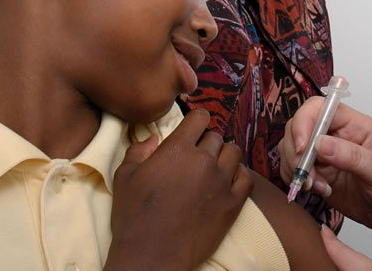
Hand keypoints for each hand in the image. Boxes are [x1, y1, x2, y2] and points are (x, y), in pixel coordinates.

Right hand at [106, 109, 252, 268]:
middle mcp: (204, 160)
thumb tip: (154, 139)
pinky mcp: (233, 204)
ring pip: (234, 154)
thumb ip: (139, 150)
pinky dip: (239, 174)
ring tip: (214, 165)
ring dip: (225, 155)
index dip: (198, 119)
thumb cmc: (134, 216)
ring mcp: (222, 182)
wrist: (153, 254)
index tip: (195, 126)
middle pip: (216, 137)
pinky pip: (246, 178)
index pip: (200, 118)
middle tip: (197, 155)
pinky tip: (229, 179)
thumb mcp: (125, 177)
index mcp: (178, 149)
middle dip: (207, 142)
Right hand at [283, 99, 371, 269]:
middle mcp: (338, 137)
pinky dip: (297, 181)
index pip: (320, 108)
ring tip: (316, 187)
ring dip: (296, 168)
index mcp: (356, 126)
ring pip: (294, 149)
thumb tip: (322, 144)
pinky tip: (318, 192)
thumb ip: (354, 157)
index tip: (304, 147)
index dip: (305, 122)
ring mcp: (328, 156)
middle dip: (296, 150)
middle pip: (300, 127)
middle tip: (307, 174)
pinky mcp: (322, 176)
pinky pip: (296, 171)